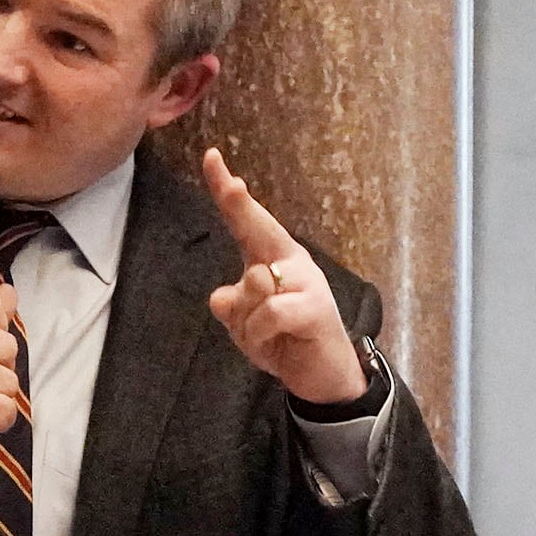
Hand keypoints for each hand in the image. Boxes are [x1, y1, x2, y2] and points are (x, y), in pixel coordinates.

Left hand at [201, 147, 368, 405]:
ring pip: (252, 284)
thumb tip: (223, 297)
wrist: (324, 377)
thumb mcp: (247, 326)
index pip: (246, 222)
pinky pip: (268, 313)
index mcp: (274, 259)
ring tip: (268, 339)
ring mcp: (307, 283)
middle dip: (238, 206)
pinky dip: (259, 335)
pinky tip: (274, 346)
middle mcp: (292, 262)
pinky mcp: (315, 309)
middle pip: (255, 230)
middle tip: (231, 182)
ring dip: (246, 322)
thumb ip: (233, 307)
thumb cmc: (285, 342)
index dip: (228, 192)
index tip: (211, 157)